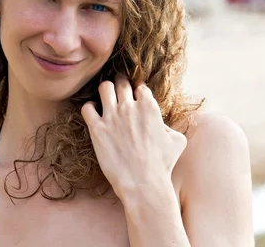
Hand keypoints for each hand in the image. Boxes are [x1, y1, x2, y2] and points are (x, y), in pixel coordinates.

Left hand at [81, 75, 186, 198]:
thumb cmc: (162, 165)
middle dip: (120, 84)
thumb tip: (160, 124)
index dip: (138, 92)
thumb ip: (169, 126)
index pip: (141, 87)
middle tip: (119, 91)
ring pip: (104, 87)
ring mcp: (112, 116)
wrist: (143, 183)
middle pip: (121, 82)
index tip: (135, 98)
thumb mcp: (177, 141)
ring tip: (105, 99)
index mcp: (149, 107)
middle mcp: (129, 107)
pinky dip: (89, 107)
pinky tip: (94, 114)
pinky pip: (87, 107)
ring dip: (105, 90)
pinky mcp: (97, 129)